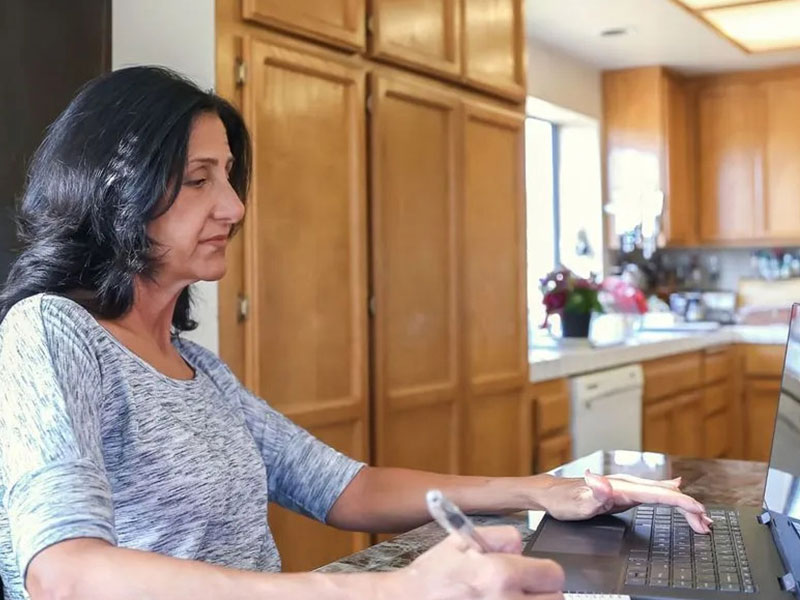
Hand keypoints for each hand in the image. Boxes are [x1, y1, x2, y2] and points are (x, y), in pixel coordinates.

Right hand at [396, 526, 564, 599]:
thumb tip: (521, 546)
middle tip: (522, 590)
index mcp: (499, 574)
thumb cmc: (430, 578)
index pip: (553, 574)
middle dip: (542, 593)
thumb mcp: (458, 541)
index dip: (543, 572)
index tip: (534, 574)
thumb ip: (499, 535)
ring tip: (508, 599)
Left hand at [539, 471, 711, 532]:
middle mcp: (627, 484)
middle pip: (666, 494)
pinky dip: (670, 500)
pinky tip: (677, 495)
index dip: (682, 503)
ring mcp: (627, 488)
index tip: (699, 513)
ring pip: (662, 494)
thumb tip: (602, 481)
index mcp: (622, 487)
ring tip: (701, 517)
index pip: (659, 494)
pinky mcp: (624, 493)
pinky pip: (654, 496)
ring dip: (683, 505)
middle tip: (706, 525)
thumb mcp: (577, 501)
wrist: (552, 493)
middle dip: (689, 508)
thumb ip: (593, 492)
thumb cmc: (564, 499)